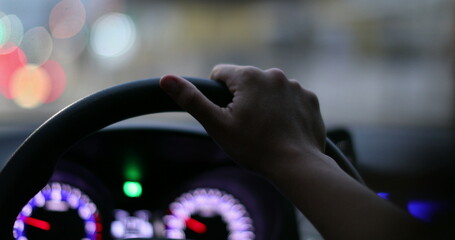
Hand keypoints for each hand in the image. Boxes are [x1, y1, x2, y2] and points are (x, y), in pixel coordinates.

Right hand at [160, 64, 325, 173]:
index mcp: (248, 76)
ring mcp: (294, 86)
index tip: (226, 115)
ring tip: (266, 130)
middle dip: (242, 99)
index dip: (218, 95)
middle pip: (246, 82)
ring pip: (268, 90)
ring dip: (264, 104)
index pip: (221, 74)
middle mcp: (273, 74)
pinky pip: (289, 99)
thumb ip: (192, 99)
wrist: (296, 165)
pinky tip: (284, 129)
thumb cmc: (254, 147)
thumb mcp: (217, 125)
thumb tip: (165, 79)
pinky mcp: (309, 98)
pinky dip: (285, 110)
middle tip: (247, 126)